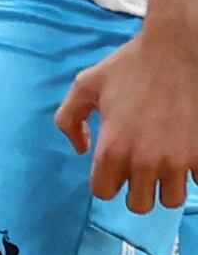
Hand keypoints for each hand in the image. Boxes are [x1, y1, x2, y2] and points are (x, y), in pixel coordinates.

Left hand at [62, 19, 197, 215]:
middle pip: (139, 205)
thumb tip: (81, 149)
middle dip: (136, 190)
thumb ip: (69, 119)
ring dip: (167, 186)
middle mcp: (145, 161)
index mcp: (112, 149)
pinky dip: (193, 173)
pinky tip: (186, 154)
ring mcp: (178, 160)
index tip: (113, 169)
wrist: (177, 49)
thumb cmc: (130, 65)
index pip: (104, 193)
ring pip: (172, 200)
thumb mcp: (86, 86)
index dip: (106, 182)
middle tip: (140, 170)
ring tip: (165, 166)